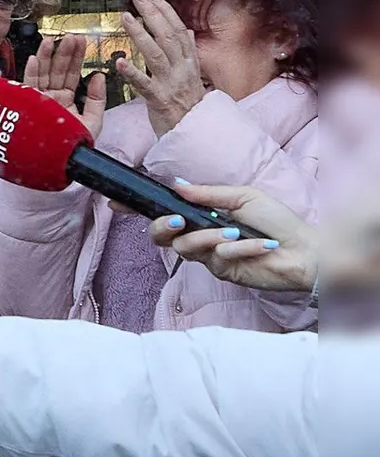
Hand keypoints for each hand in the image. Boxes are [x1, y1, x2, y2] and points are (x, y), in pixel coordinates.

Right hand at [25, 34, 104, 139]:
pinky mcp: (26, 105)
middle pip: (56, 70)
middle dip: (63, 52)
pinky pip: (27, 86)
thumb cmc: (75, 147)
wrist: (59, 163)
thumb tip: (99, 75)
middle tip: (72, 36)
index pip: (71, 74)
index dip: (76, 57)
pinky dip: (30, 72)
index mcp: (65, 100)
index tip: (82, 41)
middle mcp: (50, 98)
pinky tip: (35, 58)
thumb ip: (97, 98)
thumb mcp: (93, 120)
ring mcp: (37, 100)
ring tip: (52, 40)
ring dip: (46, 56)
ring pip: (41, 73)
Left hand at [118, 0, 206, 137]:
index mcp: (189, 63)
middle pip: (167, 37)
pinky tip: (119, 62)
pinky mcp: (160, 100)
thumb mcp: (193, 76)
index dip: (166, 12)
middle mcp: (182, 70)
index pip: (178, 31)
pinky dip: (133, 73)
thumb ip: (188, 53)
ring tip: (126, 18)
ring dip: (140, 34)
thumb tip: (187, 31)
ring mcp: (171, 84)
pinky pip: (145, 85)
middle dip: (153, 14)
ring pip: (155, 54)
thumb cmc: (190, 107)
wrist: (197, 137)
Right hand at [148, 184, 315, 291]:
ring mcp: (210, 257)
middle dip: (164, 227)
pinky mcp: (223, 273)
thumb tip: (177, 184)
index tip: (152, 207)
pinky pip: (218, 258)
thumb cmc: (277, 221)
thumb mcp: (243, 197)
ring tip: (235, 232)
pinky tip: (262, 245)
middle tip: (179, 221)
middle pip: (163, 238)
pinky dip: (241, 248)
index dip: (154, 214)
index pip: (167, 218)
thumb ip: (208, 193)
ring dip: (208, 236)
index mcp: (203, 217)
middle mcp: (201, 238)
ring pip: (187, 248)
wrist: (305, 250)